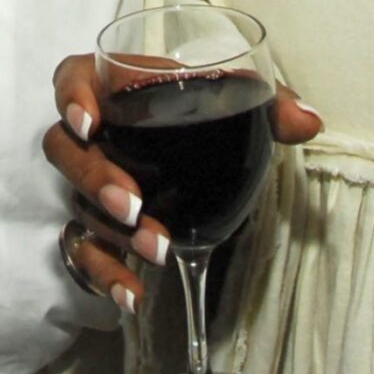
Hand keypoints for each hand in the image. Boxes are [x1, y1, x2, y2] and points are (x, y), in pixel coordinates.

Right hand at [41, 54, 322, 313]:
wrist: (193, 146)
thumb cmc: (199, 108)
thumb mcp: (234, 99)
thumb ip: (271, 102)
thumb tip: (308, 122)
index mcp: (114, 87)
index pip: (71, 78)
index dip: (72, 97)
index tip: (89, 122)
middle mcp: (90, 133)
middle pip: (64, 149)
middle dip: (95, 178)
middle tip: (133, 203)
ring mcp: (87, 182)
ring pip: (77, 205)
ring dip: (113, 232)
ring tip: (157, 248)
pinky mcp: (95, 225)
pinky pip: (84, 250)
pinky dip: (105, 275)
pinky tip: (130, 295)